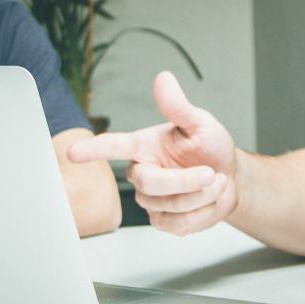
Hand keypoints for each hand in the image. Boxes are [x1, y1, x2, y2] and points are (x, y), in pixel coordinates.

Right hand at [67, 71, 237, 235]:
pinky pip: (177, 225)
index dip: (94, 149)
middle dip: (186, 181)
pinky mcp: (162, 220)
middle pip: (149, 183)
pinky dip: (202, 214)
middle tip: (211, 173)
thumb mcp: (200, 123)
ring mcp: (151, 199)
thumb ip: (178, 106)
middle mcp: (143, 172)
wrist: (231, 179)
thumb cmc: (211, 148)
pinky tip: (207, 201)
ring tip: (214, 181)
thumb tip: (163, 78)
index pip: (114, 146)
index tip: (73, 153)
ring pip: (169, 206)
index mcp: (144, 146)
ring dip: (202, 196)